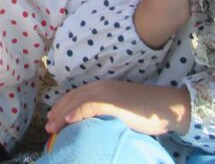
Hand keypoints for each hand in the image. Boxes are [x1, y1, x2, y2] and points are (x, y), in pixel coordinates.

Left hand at [45, 80, 189, 136]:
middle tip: (48, 126)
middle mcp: (101, 87)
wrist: (167, 106)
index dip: (62, 106)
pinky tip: (68, 121)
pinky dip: (77, 112)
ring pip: (77, 101)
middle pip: (72, 98)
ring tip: (52, 127)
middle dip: (57, 111)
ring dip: (62, 114)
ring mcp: (107, 93)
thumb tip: (93, 124)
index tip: (53, 119)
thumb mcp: (121, 110)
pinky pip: (90, 106)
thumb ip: (106, 112)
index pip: (76, 95)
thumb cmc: (147, 110)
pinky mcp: (114, 102)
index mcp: (102, 87)